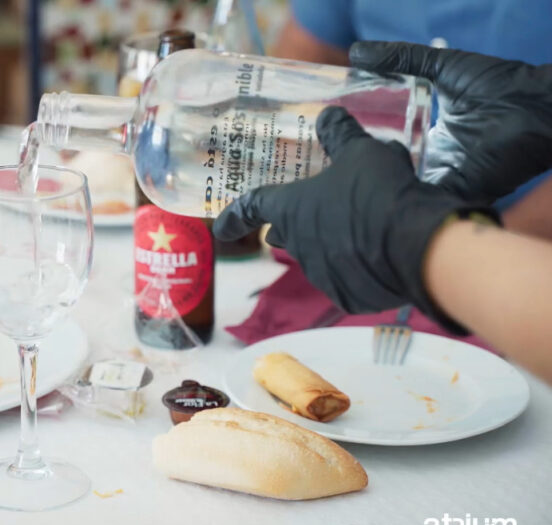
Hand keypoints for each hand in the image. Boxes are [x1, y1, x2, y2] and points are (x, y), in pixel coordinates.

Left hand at [213, 107, 496, 327]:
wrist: (416, 246)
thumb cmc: (377, 192)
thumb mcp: (361, 152)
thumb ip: (340, 135)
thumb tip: (326, 114)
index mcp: (290, 208)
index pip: (252, 208)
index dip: (235, 216)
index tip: (219, 228)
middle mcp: (298, 245)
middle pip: (288, 235)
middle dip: (293, 228)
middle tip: (308, 218)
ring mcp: (322, 275)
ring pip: (319, 258)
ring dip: (332, 246)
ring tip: (363, 231)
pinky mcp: (348, 297)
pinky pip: (349, 281)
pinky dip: (359, 270)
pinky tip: (382, 257)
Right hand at [350, 41, 551, 202]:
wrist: (533, 107)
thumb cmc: (497, 85)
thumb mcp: (440, 67)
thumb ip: (401, 59)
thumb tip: (354, 52)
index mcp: (429, 134)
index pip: (386, 144)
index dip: (361, 144)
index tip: (332, 141)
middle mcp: (433, 159)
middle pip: (390, 171)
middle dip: (364, 171)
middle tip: (328, 167)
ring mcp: (443, 177)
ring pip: (402, 190)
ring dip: (379, 189)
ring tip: (341, 186)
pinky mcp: (453, 191)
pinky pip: (422, 202)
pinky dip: (401, 202)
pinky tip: (372, 196)